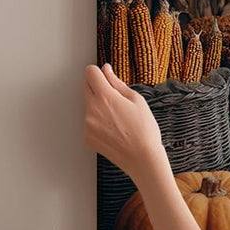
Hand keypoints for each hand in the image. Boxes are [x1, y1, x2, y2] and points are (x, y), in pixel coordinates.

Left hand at [83, 64, 166, 180]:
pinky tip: (113, 129)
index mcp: (105, 97)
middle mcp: (92, 109)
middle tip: (114, 98)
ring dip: (97, 105)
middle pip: (85, 86)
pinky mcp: (87, 136)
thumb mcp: (136, 100)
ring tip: (117, 118)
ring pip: (88, 105)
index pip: (90, 72)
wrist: (143, 159)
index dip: (98, 72)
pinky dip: (97, 121)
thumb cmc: (144, 131)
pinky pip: (89, 121)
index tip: (105, 76)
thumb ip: (117, 83)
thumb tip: (106, 70)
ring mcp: (87, 124)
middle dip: (97, 86)